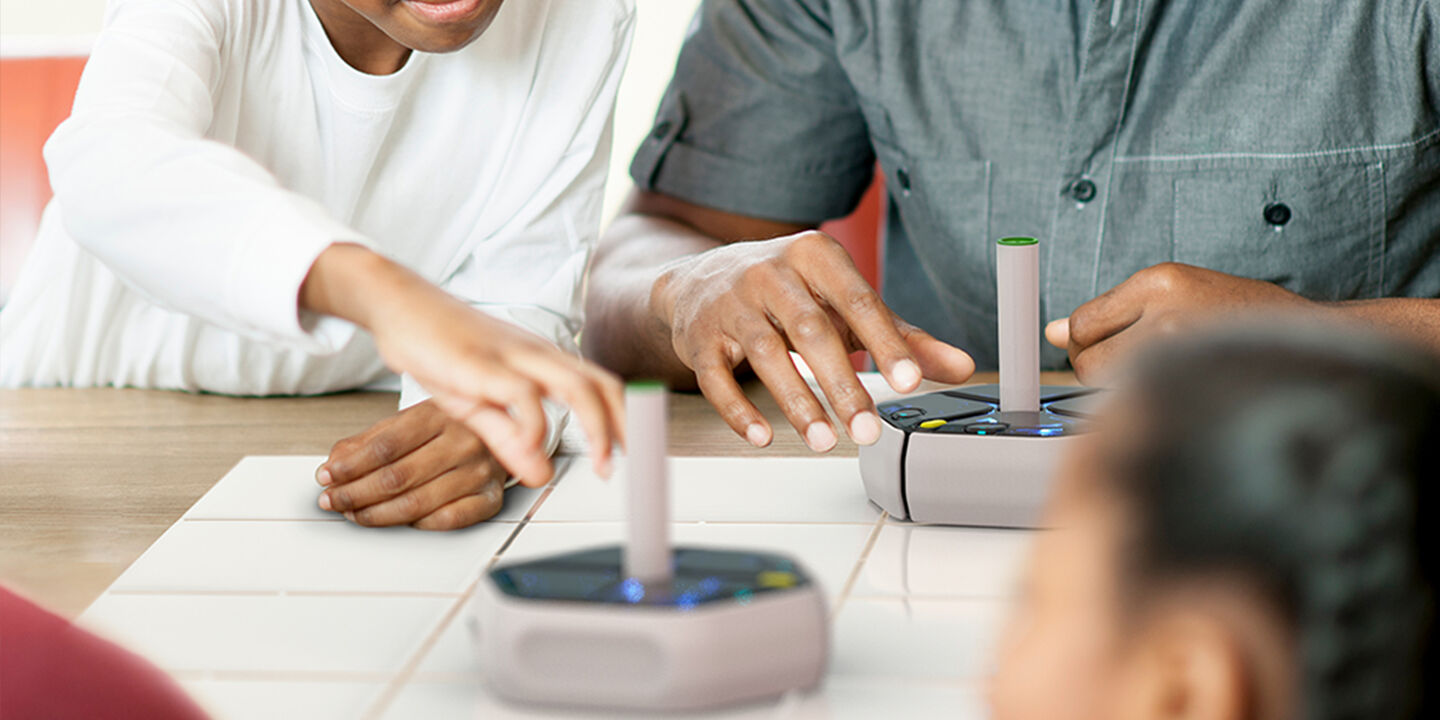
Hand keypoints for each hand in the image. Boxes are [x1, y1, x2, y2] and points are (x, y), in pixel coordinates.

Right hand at [301, 244, 622, 485]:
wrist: (397, 305)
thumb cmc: (440, 350)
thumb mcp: (478, 405)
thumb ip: (510, 440)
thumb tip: (542, 474)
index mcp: (542, 361)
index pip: (600, 385)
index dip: (623, 419)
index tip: (633, 453)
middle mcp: (537, 355)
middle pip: (600, 385)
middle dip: (623, 426)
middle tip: (629, 465)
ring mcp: (512, 356)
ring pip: (575, 385)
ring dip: (596, 426)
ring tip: (603, 464)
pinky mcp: (481, 363)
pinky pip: (521, 392)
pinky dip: (535, 423)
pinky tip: (536, 448)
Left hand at [317, 401, 507, 529]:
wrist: (510, 431)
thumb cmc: (454, 427)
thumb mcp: (412, 420)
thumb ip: (370, 441)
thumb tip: (333, 465)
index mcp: (440, 414)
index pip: (384, 446)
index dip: (349, 466)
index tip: (327, 477)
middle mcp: (464, 441)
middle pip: (397, 477)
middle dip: (355, 494)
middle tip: (333, 500)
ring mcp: (479, 471)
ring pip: (416, 503)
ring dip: (376, 514)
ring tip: (354, 513)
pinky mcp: (490, 498)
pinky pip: (446, 520)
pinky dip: (415, 524)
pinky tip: (398, 519)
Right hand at [650, 231, 974, 450]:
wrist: (701, 280)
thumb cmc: (788, 293)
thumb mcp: (844, 303)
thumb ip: (901, 335)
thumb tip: (961, 367)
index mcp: (815, 255)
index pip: (857, 300)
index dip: (884, 342)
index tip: (909, 381)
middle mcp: (770, 272)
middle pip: (811, 330)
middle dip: (842, 384)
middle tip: (868, 430)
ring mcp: (730, 303)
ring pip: (765, 353)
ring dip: (797, 402)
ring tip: (824, 440)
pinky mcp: (698, 336)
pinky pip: (716, 377)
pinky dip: (739, 410)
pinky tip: (764, 436)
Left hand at [1045, 263, 1313, 382]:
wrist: (1312, 340)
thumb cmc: (1240, 315)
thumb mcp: (1178, 291)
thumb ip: (1113, 311)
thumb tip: (1049, 331)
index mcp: (1160, 280)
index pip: (1081, 323)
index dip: (1083, 343)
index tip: (1102, 349)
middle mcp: (1166, 312)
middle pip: (1085, 358)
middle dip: (1094, 369)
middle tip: (1130, 367)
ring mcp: (1181, 350)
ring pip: (1107, 386)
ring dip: (1118, 389)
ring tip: (1158, 377)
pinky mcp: (1193, 381)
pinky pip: (1136, 403)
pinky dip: (1141, 404)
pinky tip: (1171, 392)